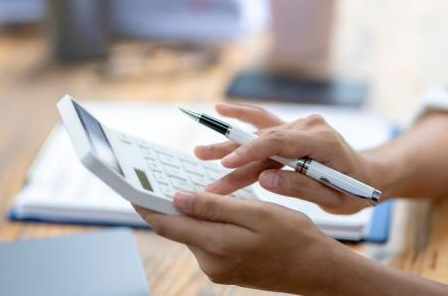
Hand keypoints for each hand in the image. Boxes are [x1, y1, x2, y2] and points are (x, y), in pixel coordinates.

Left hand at [134, 191, 342, 294]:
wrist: (317, 269)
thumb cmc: (293, 236)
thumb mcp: (256, 213)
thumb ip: (215, 207)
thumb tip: (178, 198)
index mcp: (216, 247)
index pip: (167, 225)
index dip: (146, 205)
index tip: (130, 188)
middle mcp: (210, 263)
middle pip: (178, 229)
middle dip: (169, 205)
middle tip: (161, 178)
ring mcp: (217, 270)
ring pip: (193, 234)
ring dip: (191, 213)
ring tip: (193, 188)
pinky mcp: (225, 270)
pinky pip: (206, 242)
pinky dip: (205, 224)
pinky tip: (214, 209)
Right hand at [197, 103, 378, 213]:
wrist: (368, 175)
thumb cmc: (354, 191)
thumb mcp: (334, 199)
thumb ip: (299, 188)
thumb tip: (264, 180)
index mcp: (323, 142)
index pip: (279, 142)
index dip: (250, 152)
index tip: (226, 164)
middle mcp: (309, 127)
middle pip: (263, 137)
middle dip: (231, 151)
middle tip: (200, 157)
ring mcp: (300, 125)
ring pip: (259, 133)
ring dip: (230, 142)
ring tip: (200, 150)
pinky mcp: (293, 130)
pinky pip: (265, 124)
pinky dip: (243, 119)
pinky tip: (222, 111)